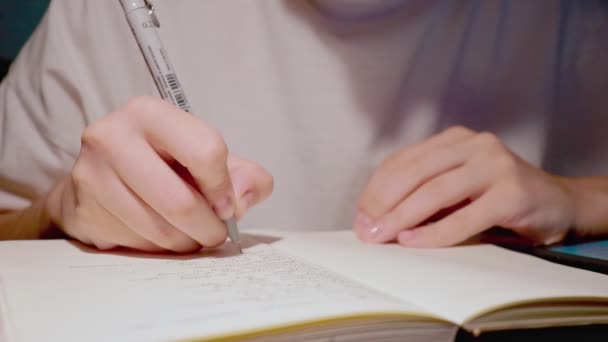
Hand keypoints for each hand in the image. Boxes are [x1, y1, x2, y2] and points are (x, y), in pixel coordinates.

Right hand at [45, 96, 272, 252]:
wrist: (100, 176)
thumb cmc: (162, 162)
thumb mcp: (205, 156)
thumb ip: (242, 173)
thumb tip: (246, 195)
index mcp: (148, 113)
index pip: (206, 150)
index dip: (224, 186)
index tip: (226, 204)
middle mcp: (111, 138)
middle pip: (180, 202)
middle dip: (209, 228)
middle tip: (216, 233)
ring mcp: (91, 176)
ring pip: (160, 231)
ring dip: (186, 243)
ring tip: (190, 235)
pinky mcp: (83, 212)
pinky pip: (137, 247)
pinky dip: (160, 250)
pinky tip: (160, 236)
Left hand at [355, 126, 575, 247]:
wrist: (557, 204)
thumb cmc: (497, 198)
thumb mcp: (456, 189)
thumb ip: (423, 194)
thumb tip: (376, 219)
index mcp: (454, 139)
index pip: (403, 160)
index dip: (376, 189)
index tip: (361, 216)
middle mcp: (474, 144)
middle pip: (415, 172)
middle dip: (384, 203)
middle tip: (367, 230)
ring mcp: (495, 164)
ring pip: (436, 190)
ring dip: (403, 217)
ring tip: (383, 237)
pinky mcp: (513, 191)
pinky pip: (465, 216)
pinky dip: (435, 232)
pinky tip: (413, 241)